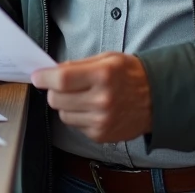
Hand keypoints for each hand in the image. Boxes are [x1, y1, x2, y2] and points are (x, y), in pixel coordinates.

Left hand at [31, 52, 152, 143]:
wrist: (157, 98)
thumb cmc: (130, 74)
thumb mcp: (107, 59)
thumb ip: (78, 65)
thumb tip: (51, 72)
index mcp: (103, 75)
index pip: (61, 79)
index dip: (44, 77)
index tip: (38, 76)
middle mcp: (102, 100)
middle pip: (57, 99)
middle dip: (54, 91)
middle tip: (62, 85)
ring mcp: (101, 120)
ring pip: (63, 114)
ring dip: (65, 105)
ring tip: (81, 96)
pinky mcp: (101, 135)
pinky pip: (75, 125)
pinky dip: (78, 116)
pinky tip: (91, 108)